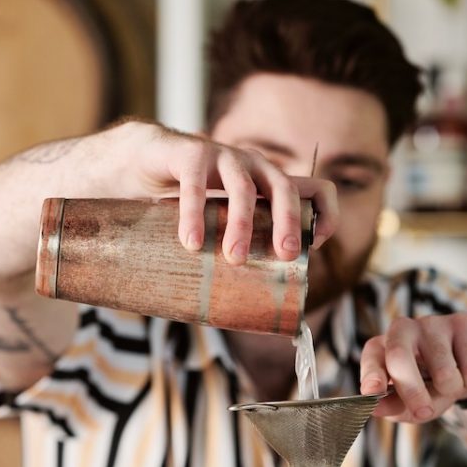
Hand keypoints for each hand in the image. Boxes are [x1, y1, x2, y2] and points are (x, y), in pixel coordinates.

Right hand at [94, 120, 338, 265]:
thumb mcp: (221, 223)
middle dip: (288, 223)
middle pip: (286, 188)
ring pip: (244, 188)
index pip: (317, 189)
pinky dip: (195, 214)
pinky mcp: (190, 153)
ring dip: (243, 224)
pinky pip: (196, 184)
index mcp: (269, 184)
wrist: (140, 163)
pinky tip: (191, 241)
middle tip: (284, 256)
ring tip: (233, 257)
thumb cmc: (188, 201)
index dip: (326, 215)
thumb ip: (235, 251)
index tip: (315, 246)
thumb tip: (246, 313)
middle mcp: (254, 166)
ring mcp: (223, 156)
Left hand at [359, 313, 466, 423]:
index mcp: (383, 349)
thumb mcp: (409, 402)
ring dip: (451, 390)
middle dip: (412, 390)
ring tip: (451, 386)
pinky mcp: (463, 323)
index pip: (372, 358)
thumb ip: (392, 407)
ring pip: (442, 369)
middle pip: (400, 356)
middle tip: (423, 412)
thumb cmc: (430, 385)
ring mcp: (433, 323)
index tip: (372, 392)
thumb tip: (375, 409)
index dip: (371, 375)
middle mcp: (403, 330)